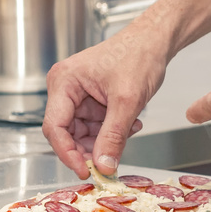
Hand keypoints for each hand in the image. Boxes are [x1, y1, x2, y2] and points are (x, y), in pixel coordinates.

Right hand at [42, 26, 167, 177]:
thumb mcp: (127, 100)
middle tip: (110, 162)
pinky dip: (113, 130)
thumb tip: (104, 166)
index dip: (68, 153)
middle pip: (67, 132)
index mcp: (64, 82)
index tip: (86, 171)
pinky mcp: (92, 99)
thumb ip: (113, 136)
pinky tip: (132, 123)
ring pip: (84, 132)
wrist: (155, 40)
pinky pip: (96, 125)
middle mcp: (65, 88)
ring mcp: (78, 94)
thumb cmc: (139, 55)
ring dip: (106, 138)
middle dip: (90, 147)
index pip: (54, 127)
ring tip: (131, 129)